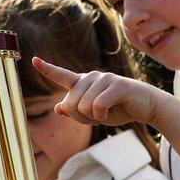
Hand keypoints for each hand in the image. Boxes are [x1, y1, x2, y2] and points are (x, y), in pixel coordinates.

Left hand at [32, 57, 167, 126]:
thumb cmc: (118, 109)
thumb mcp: (93, 115)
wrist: (145, 107)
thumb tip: (58, 107)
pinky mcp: (116, 85)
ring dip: (93, 118)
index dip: (47, 69)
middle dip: (80, 118)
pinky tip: (110, 114)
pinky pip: (97, 107)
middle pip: (70, 103)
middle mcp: (91, 77)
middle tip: (96, 117)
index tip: (34, 60)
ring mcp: (104, 78)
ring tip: (106, 113)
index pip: (61, 76)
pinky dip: (102, 117)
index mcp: (83, 83)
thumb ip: (76, 111)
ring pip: (83, 107)